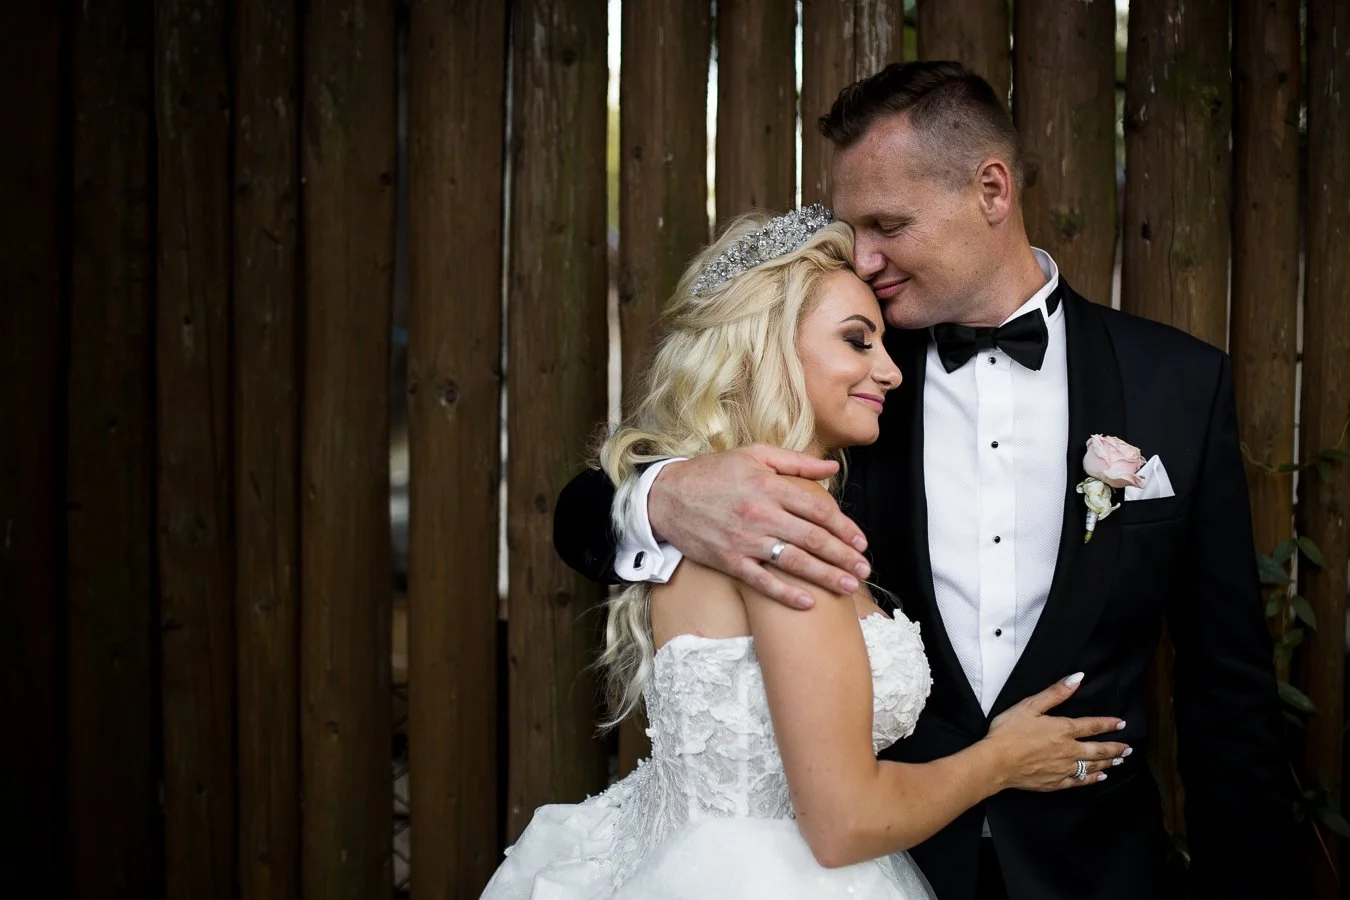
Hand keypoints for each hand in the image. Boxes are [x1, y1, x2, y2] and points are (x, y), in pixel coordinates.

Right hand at [647, 445, 870, 608]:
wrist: (666, 496)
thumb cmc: (713, 473)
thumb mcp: (754, 455)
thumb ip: (796, 462)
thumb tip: (832, 467)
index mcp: (768, 485)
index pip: (817, 508)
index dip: (843, 526)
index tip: (860, 541)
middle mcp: (760, 513)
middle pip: (812, 538)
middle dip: (843, 556)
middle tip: (864, 570)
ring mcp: (744, 540)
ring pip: (793, 562)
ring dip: (825, 576)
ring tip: (849, 587)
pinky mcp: (728, 560)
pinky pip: (762, 581)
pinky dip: (786, 594)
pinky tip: (808, 603)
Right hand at [982, 674, 1129, 791]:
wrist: (996, 762)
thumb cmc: (1009, 732)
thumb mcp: (1030, 705)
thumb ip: (1055, 693)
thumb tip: (1077, 678)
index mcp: (1063, 729)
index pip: (1092, 725)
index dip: (1108, 724)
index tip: (1122, 723)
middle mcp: (1069, 750)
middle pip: (1099, 750)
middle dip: (1115, 748)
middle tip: (1128, 749)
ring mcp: (1064, 769)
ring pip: (1093, 766)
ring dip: (1108, 763)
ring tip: (1119, 761)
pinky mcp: (1056, 783)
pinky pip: (1080, 781)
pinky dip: (1092, 779)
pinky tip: (1099, 778)